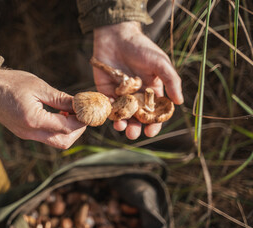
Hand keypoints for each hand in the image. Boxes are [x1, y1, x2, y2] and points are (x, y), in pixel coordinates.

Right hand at [0, 69, 86, 148]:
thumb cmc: (10, 83)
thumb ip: (61, 98)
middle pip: (63, 142)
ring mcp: (26, 135)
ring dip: (67, 131)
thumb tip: (80, 104)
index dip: (81, 121)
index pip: (67, 127)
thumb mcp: (38, 87)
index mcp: (34, 120)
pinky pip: (45, 137)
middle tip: (82, 114)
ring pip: (55, 142)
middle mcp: (30, 133)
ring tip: (70, 112)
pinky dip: (56, 129)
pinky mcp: (23, 133)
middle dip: (77, 130)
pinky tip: (58, 114)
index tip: (89, 110)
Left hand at [93, 21, 182, 139]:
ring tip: (121, 128)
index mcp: (151, 91)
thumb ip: (170, 81)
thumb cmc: (141, 48)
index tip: (151, 131)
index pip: (153, 112)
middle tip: (133, 134)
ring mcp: (120, 95)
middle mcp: (136, 96)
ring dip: (121, 123)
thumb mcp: (160, 63)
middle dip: (135, 128)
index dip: (154, 123)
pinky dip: (108, 112)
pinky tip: (110, 115)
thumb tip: (180, 102)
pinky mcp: (106, 91)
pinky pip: (107, 105)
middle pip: (136, 118)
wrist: (117, 36)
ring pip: (121, 114)